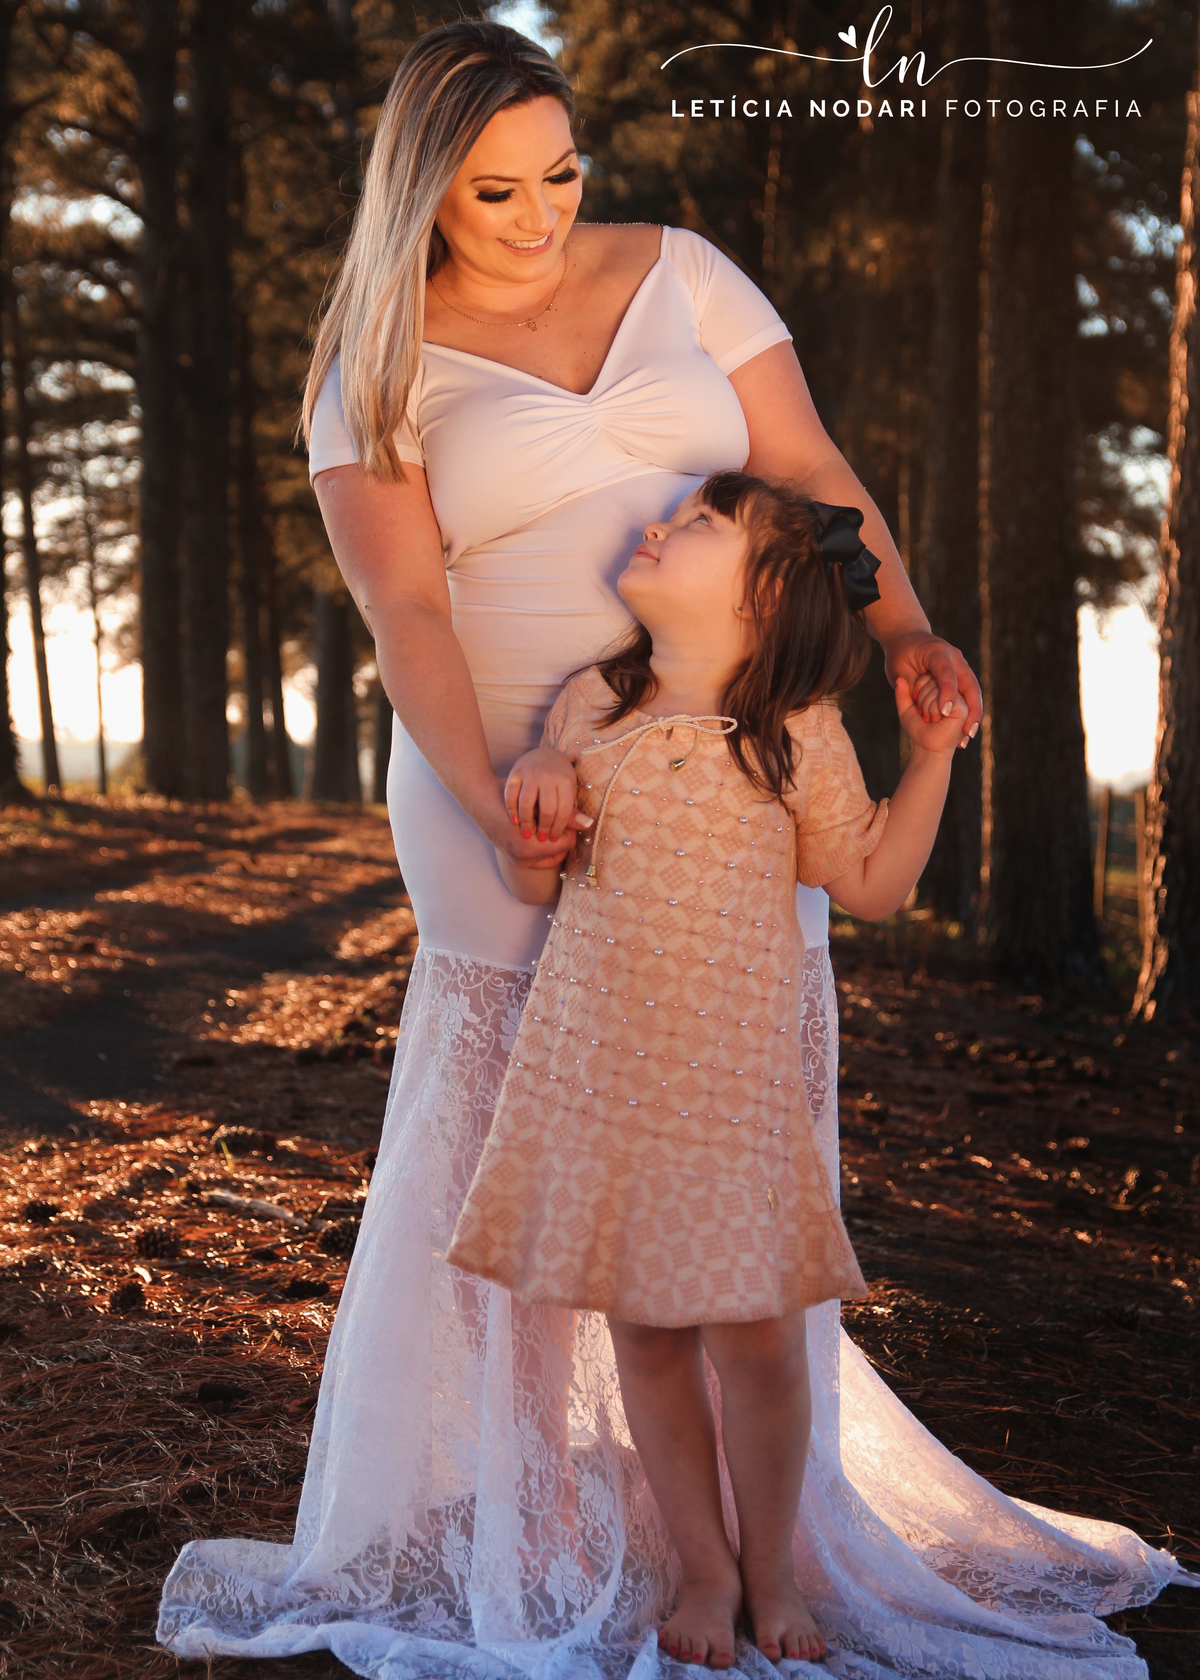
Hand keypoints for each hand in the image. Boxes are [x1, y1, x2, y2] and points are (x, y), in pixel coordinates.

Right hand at [505, 747, 592, 842]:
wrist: (544, 755)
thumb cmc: (559, 780)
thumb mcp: (569, 791)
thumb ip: (572, 810)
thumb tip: (588, 825)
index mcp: (565, 781)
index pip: (563, 811)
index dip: (558, 828)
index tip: (553, 838)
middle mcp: (547, 776)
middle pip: (546, 809)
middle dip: (543, 827)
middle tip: (541, 838)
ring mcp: (530, 774)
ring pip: (526, 804)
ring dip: (527, 822)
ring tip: (527, 834)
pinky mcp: (515, 773)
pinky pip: (511, 795)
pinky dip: (512, 810)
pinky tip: (515, 821)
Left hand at [882, 629, 981, 749]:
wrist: (909, 638)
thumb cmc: (901, 655)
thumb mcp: (897, 669)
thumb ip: (906, 686)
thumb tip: (911, 696)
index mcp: (937, 652)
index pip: (946, 674)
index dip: (947, 693)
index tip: (945, 712)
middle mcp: (955, 657)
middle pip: (970, 684)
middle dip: (972, 709)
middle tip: (967, 733)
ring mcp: (961, 665)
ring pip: (974, 691)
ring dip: (975, 714)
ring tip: (967, 737)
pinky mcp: (962, 674)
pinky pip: (970, 694)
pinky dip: (971, 711)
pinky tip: (965, 730)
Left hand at [895, 676, 968, 754]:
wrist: (926, 749)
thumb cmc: (918, 728)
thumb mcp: (906, 708)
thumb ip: (902, 693)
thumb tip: (900, 680)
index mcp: (943, 684)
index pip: (927, 674)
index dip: (918, 689)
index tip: (917, 708)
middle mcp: (955, 687)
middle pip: (933, 678)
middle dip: (922, 698)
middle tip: (924, 715)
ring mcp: (961, 696)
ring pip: (938, 686)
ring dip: (927, 705)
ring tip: (930, 718)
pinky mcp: (964, 705)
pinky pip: (944, 697)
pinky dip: (933, 709)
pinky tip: (936, 719)